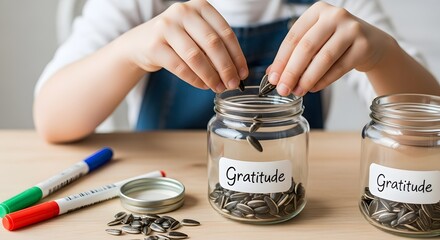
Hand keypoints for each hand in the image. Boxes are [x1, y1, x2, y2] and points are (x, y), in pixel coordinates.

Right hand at [121, 0, 247, 92]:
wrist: (141, 43)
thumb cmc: (177, 40)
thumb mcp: (197, 34)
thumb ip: (215, 47)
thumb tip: (237, 72)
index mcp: (200, 6)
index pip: (225, 32)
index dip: (237, 55)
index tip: (243, 73)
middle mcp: (183, 12)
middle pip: (212, 44)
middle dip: (226, 68)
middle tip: (233, 84)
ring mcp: (166, 26)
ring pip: (196, 57)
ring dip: (211, 76)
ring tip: (218, 88)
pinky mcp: (154, 45)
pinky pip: (180, 67)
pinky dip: (194, 79)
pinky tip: (203, 86)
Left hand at [268, 1, 391, 95]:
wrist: (371, 43)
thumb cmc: (336, 42)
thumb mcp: (315, 41)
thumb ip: (294, 54)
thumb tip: (272, 74)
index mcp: (317, 11)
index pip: (293, 37)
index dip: (281, 60)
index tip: (272, 79)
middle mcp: (335, 15)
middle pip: (306, 47)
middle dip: (291, 72)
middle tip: (283, 89)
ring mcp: (351, 29)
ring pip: (323, 58)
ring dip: (307, 78)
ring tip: (298, 91)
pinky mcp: (364, 45)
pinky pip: (339, 68)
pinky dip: (324, 81)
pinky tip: (313, 88)